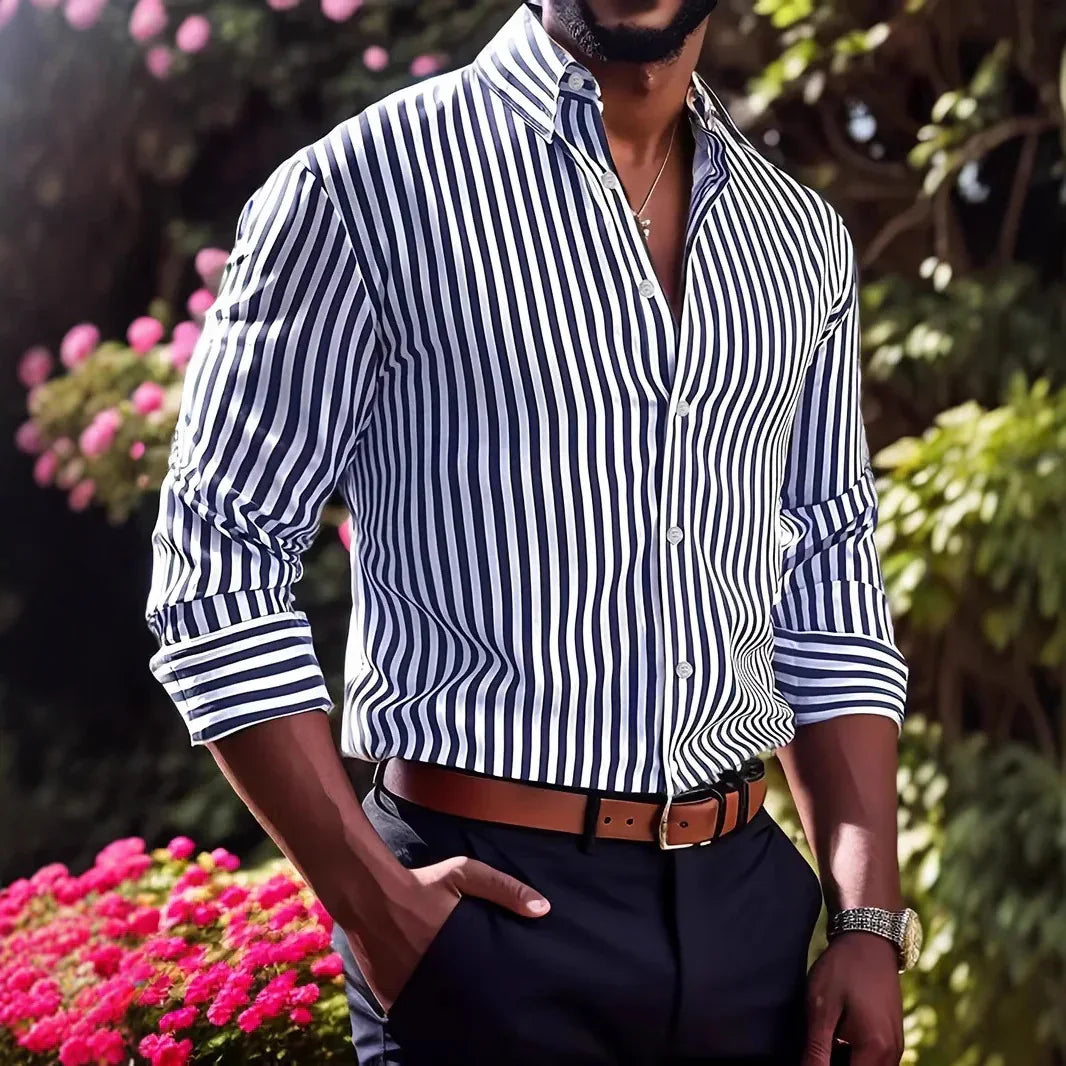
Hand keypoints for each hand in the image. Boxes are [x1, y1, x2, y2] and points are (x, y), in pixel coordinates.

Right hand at [344, 855, 549, 1012]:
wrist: (367, 890)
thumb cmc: (421, 881)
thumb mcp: (463, 873)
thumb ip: (503, 888)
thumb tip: (545, 908)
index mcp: (454, 945)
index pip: (485, 982)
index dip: (497, 993)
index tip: (509, 996)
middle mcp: (432, 970)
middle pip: (464, 1001)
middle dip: (477, 1007)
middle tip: (492, 1009)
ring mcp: (409, 986)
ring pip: (438, 1011)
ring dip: (450, 1013)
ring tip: (467, 1019)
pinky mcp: (389, 994)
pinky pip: (411, 1012)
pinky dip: (422, 1015)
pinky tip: (435, 1016)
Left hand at [802, 932, 903, 1065]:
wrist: (869, 940)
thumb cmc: (843, 969)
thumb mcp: (821, 1007)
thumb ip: (816, 1050)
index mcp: (875, 1049)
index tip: (813, 1055)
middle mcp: (892, 1054)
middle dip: (833, 1065)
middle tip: (817, 1046)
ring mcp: (896, 1047)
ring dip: (845, 1061)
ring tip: (826, 1037)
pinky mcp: (893, 1039)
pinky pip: (875, 1062)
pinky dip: (856, 1057)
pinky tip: (837, 1038)